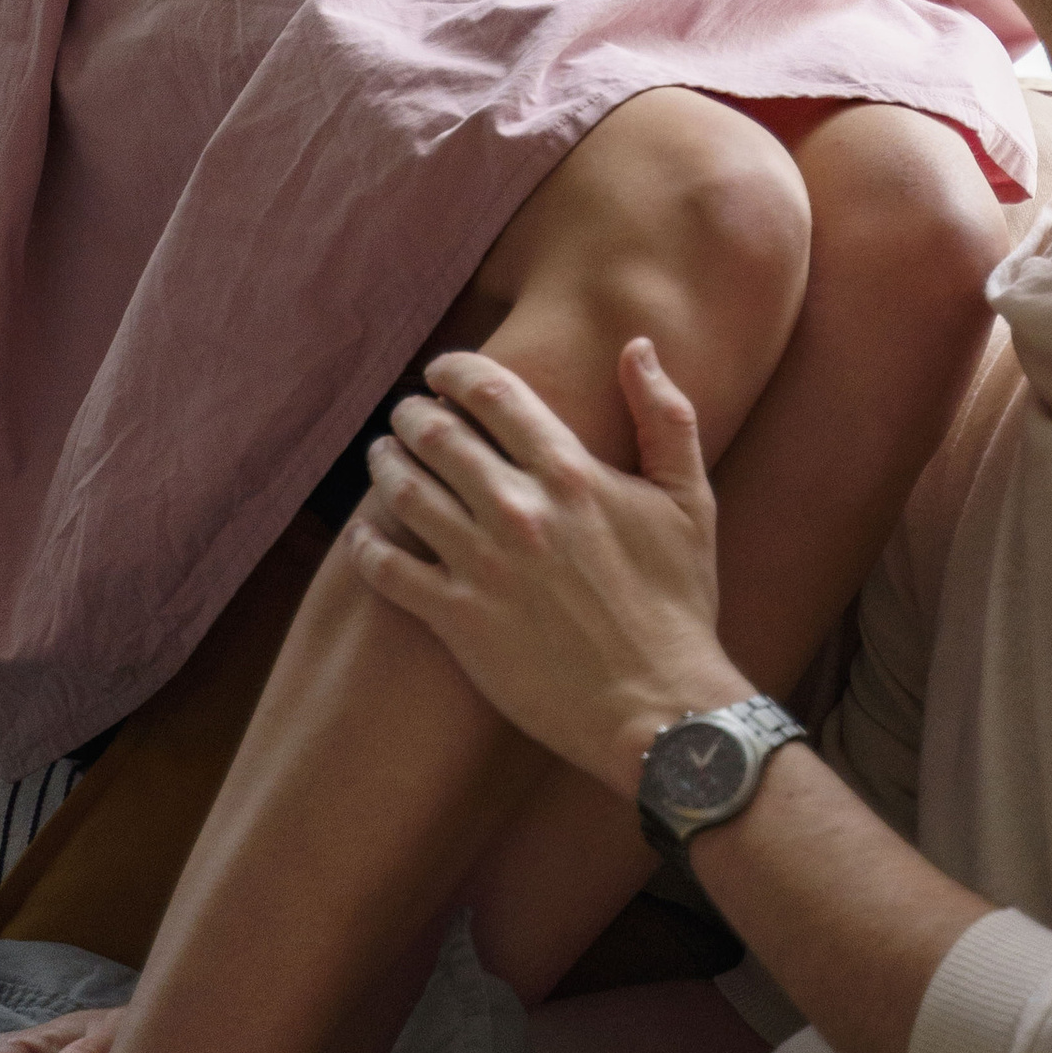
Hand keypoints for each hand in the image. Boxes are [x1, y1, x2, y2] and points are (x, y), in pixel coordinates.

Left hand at [346, 340, 738, 800]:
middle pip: (437, 435)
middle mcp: (519, 510)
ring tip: (381, 456)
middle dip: (413, 414)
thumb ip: (666, 415)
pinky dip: (366, 546)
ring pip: (404, 492)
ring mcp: (483, 566)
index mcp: (571, 472)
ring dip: (384, 464)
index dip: (455, 370)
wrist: (659, 707)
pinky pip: (388, 571)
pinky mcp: (458, 621)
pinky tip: (362, 535)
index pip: (493, 392)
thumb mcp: (689, 500)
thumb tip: (637, 346)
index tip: (440, 370)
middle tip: (407, 414)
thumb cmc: (678, 603)